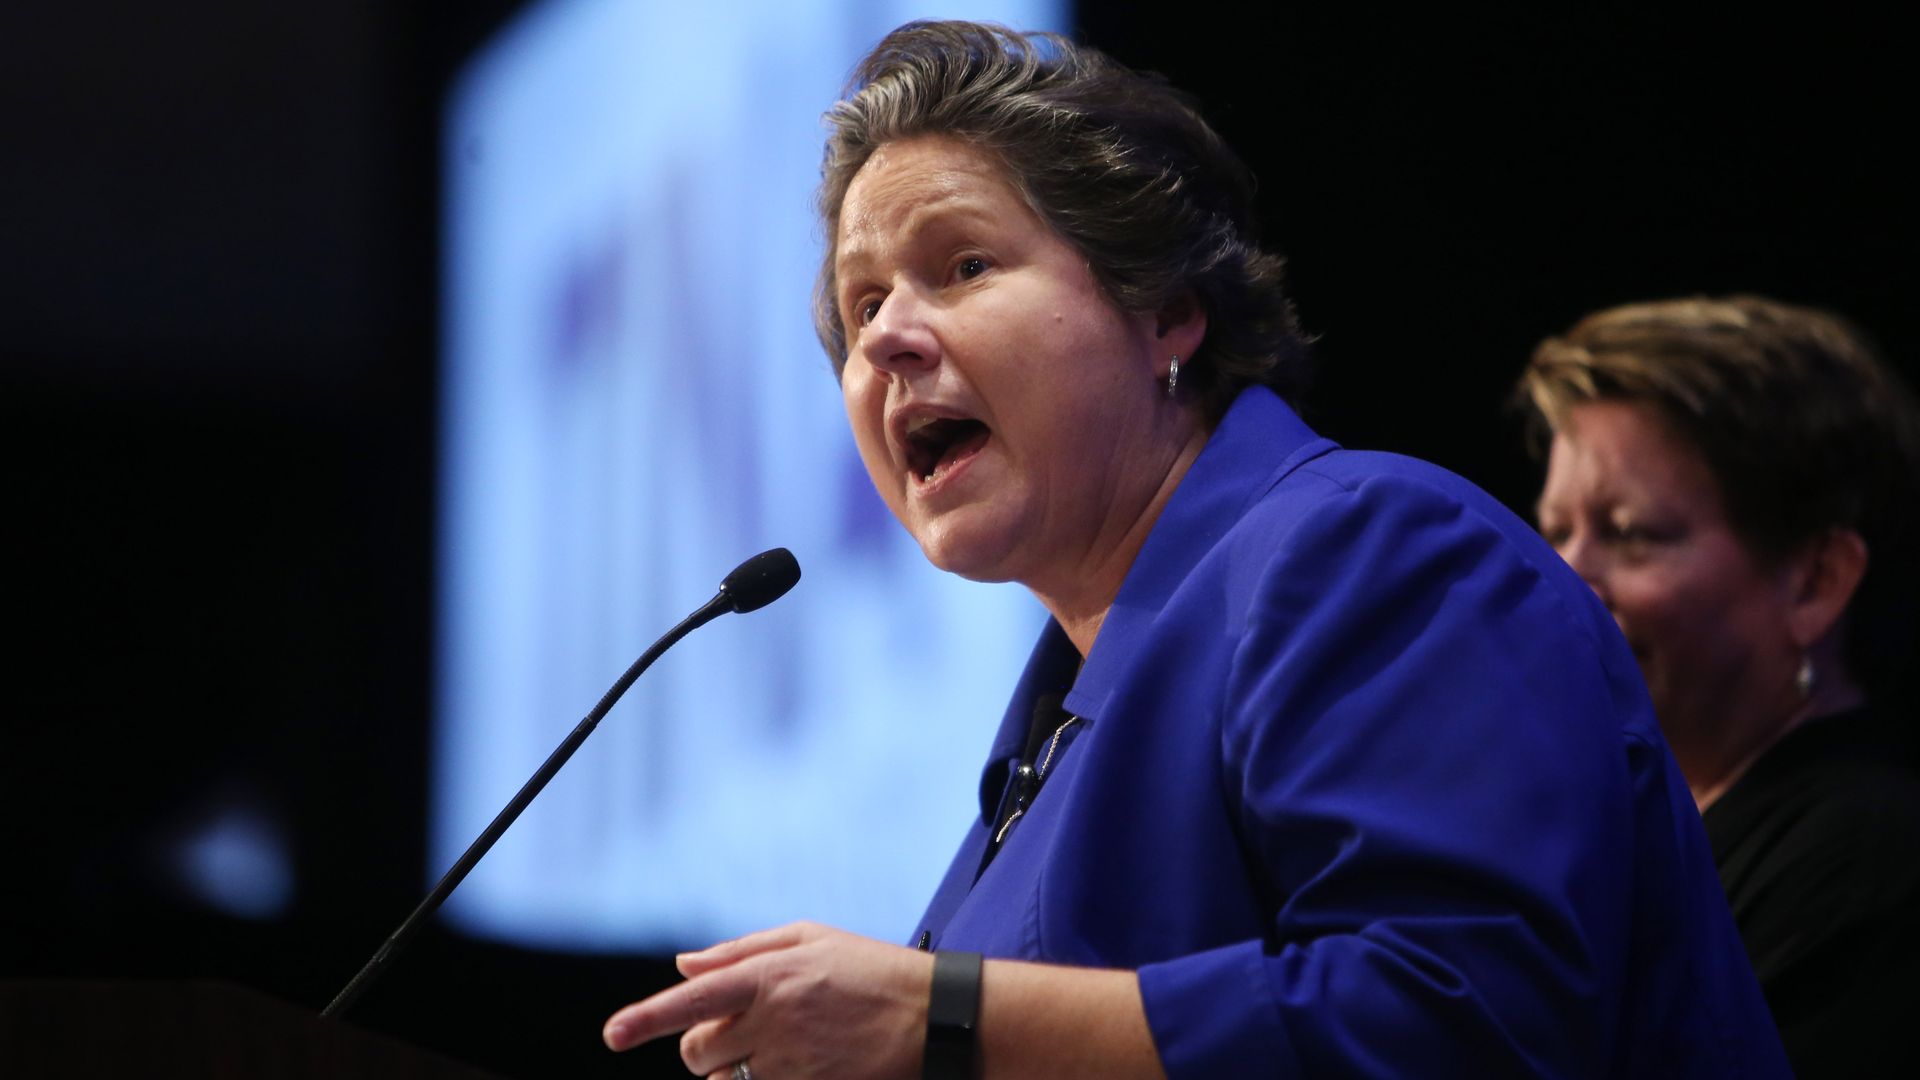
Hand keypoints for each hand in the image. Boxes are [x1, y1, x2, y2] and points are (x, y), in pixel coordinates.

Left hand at [603, 921, 934, 1078]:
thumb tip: (684, 966)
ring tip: (777, 1046)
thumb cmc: (869, 969)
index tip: (612, 1035)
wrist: (932, 1016)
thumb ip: (740, 951)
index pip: (691, 1000)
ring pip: (724, 1079)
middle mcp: (772, 1019)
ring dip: (733, 1070)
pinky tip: (795, 1062)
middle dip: (703, 1048)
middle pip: (697, 1051)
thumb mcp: (809, 938)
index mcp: (768, 974)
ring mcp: (789, 1061)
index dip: (645, 1018)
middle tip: (735, 1034)